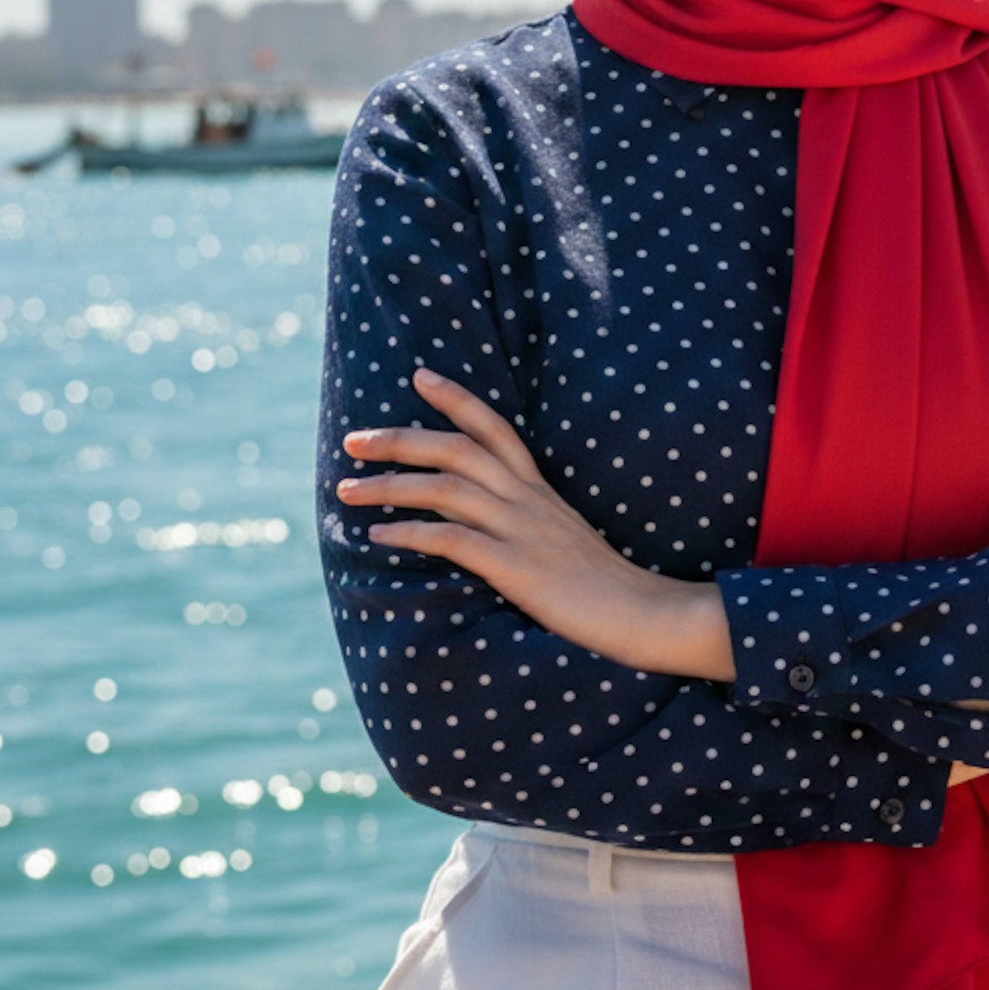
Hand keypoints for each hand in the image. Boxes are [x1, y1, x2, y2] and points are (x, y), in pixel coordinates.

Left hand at [337, 367, 732, 680]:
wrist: (640, 613)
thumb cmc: (599, 584)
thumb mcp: (560, 537)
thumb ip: (521, 519)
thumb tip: (469, 517)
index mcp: (539, 489)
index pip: (494, 428)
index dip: (456, 398)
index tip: (418, 376)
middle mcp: (528, 500)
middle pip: (457, 449)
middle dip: (400, 439)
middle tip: (353, 439)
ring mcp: (522, 530)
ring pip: (445, 489)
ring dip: (389, 486)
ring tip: (349, 490)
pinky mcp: (516, 566)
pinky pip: (452, 540)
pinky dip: (409, 535)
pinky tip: (378, 538)